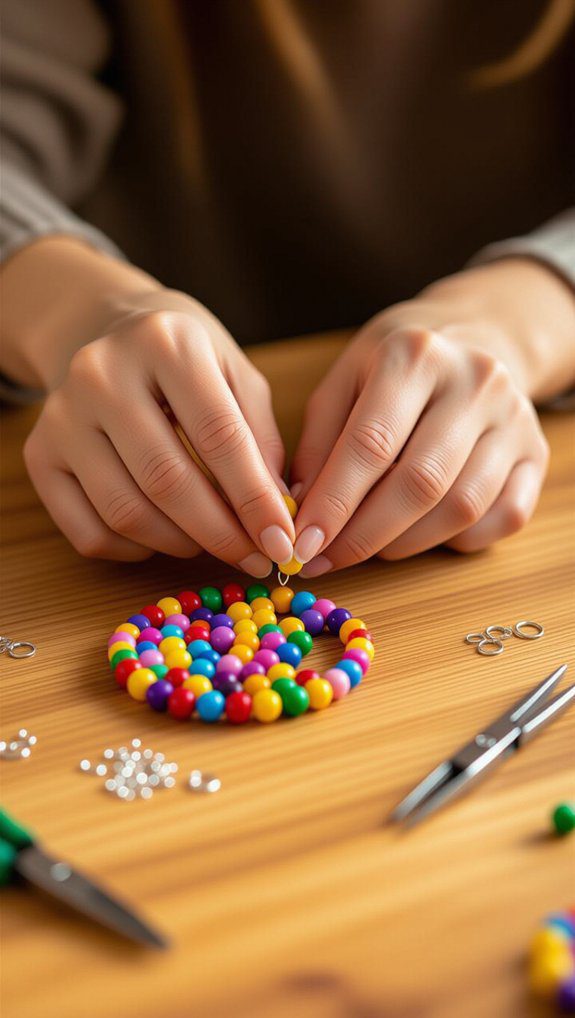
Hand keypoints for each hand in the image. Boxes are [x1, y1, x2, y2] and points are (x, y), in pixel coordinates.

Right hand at [22, 291, 294, 569]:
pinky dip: (136, 550)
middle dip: (221, 534)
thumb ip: (260, 441)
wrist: (106, 331)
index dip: (255, 499)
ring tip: (212, 542)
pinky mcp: (39, 454)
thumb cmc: (185, 361)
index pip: (219, 436)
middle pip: (167, 481)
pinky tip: (164, 535)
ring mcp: (62, 415)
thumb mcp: (237, 376)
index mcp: (166, 343)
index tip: (281, 542)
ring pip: (126, 513)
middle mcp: (103, 374)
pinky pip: (89, 532)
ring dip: (181, 545)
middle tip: (255, 560)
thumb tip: (276, 516)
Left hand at [289, 260, 570, 574]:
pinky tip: (419, 533)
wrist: (478, 337)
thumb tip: (301, 510)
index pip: (371, 442)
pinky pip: (500, 519)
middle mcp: (475, 382)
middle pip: (420, 482)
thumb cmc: (396, 368)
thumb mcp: (344, 380)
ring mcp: (515, 419)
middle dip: (364, 535)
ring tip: (366, 547)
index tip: (303, 542)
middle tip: (325, 559)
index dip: (334, 502)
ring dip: (404, 544)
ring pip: (461, 508)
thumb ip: (319, 442)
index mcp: (415, 354)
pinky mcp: (537, 455)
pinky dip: (454, 541)